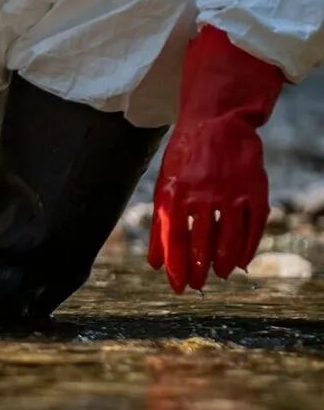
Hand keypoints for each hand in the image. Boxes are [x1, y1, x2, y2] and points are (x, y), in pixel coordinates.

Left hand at [148, 26, 283, 292]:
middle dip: (199, 270)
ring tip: (220, 274)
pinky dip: (248, 246)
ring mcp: (231, 192)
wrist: (216, 123)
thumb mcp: (164, 188)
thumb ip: (160, 226)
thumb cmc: (183, 160)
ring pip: (229, 238)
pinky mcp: (254, 188)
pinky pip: (253, 225)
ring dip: (224, 261)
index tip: (178, 287)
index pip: (174, 241)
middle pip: (201, 244)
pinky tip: (243, 261)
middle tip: (198, 285)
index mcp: (175, 195)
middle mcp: (202, 195)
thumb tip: (155, 265)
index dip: (176, 267)